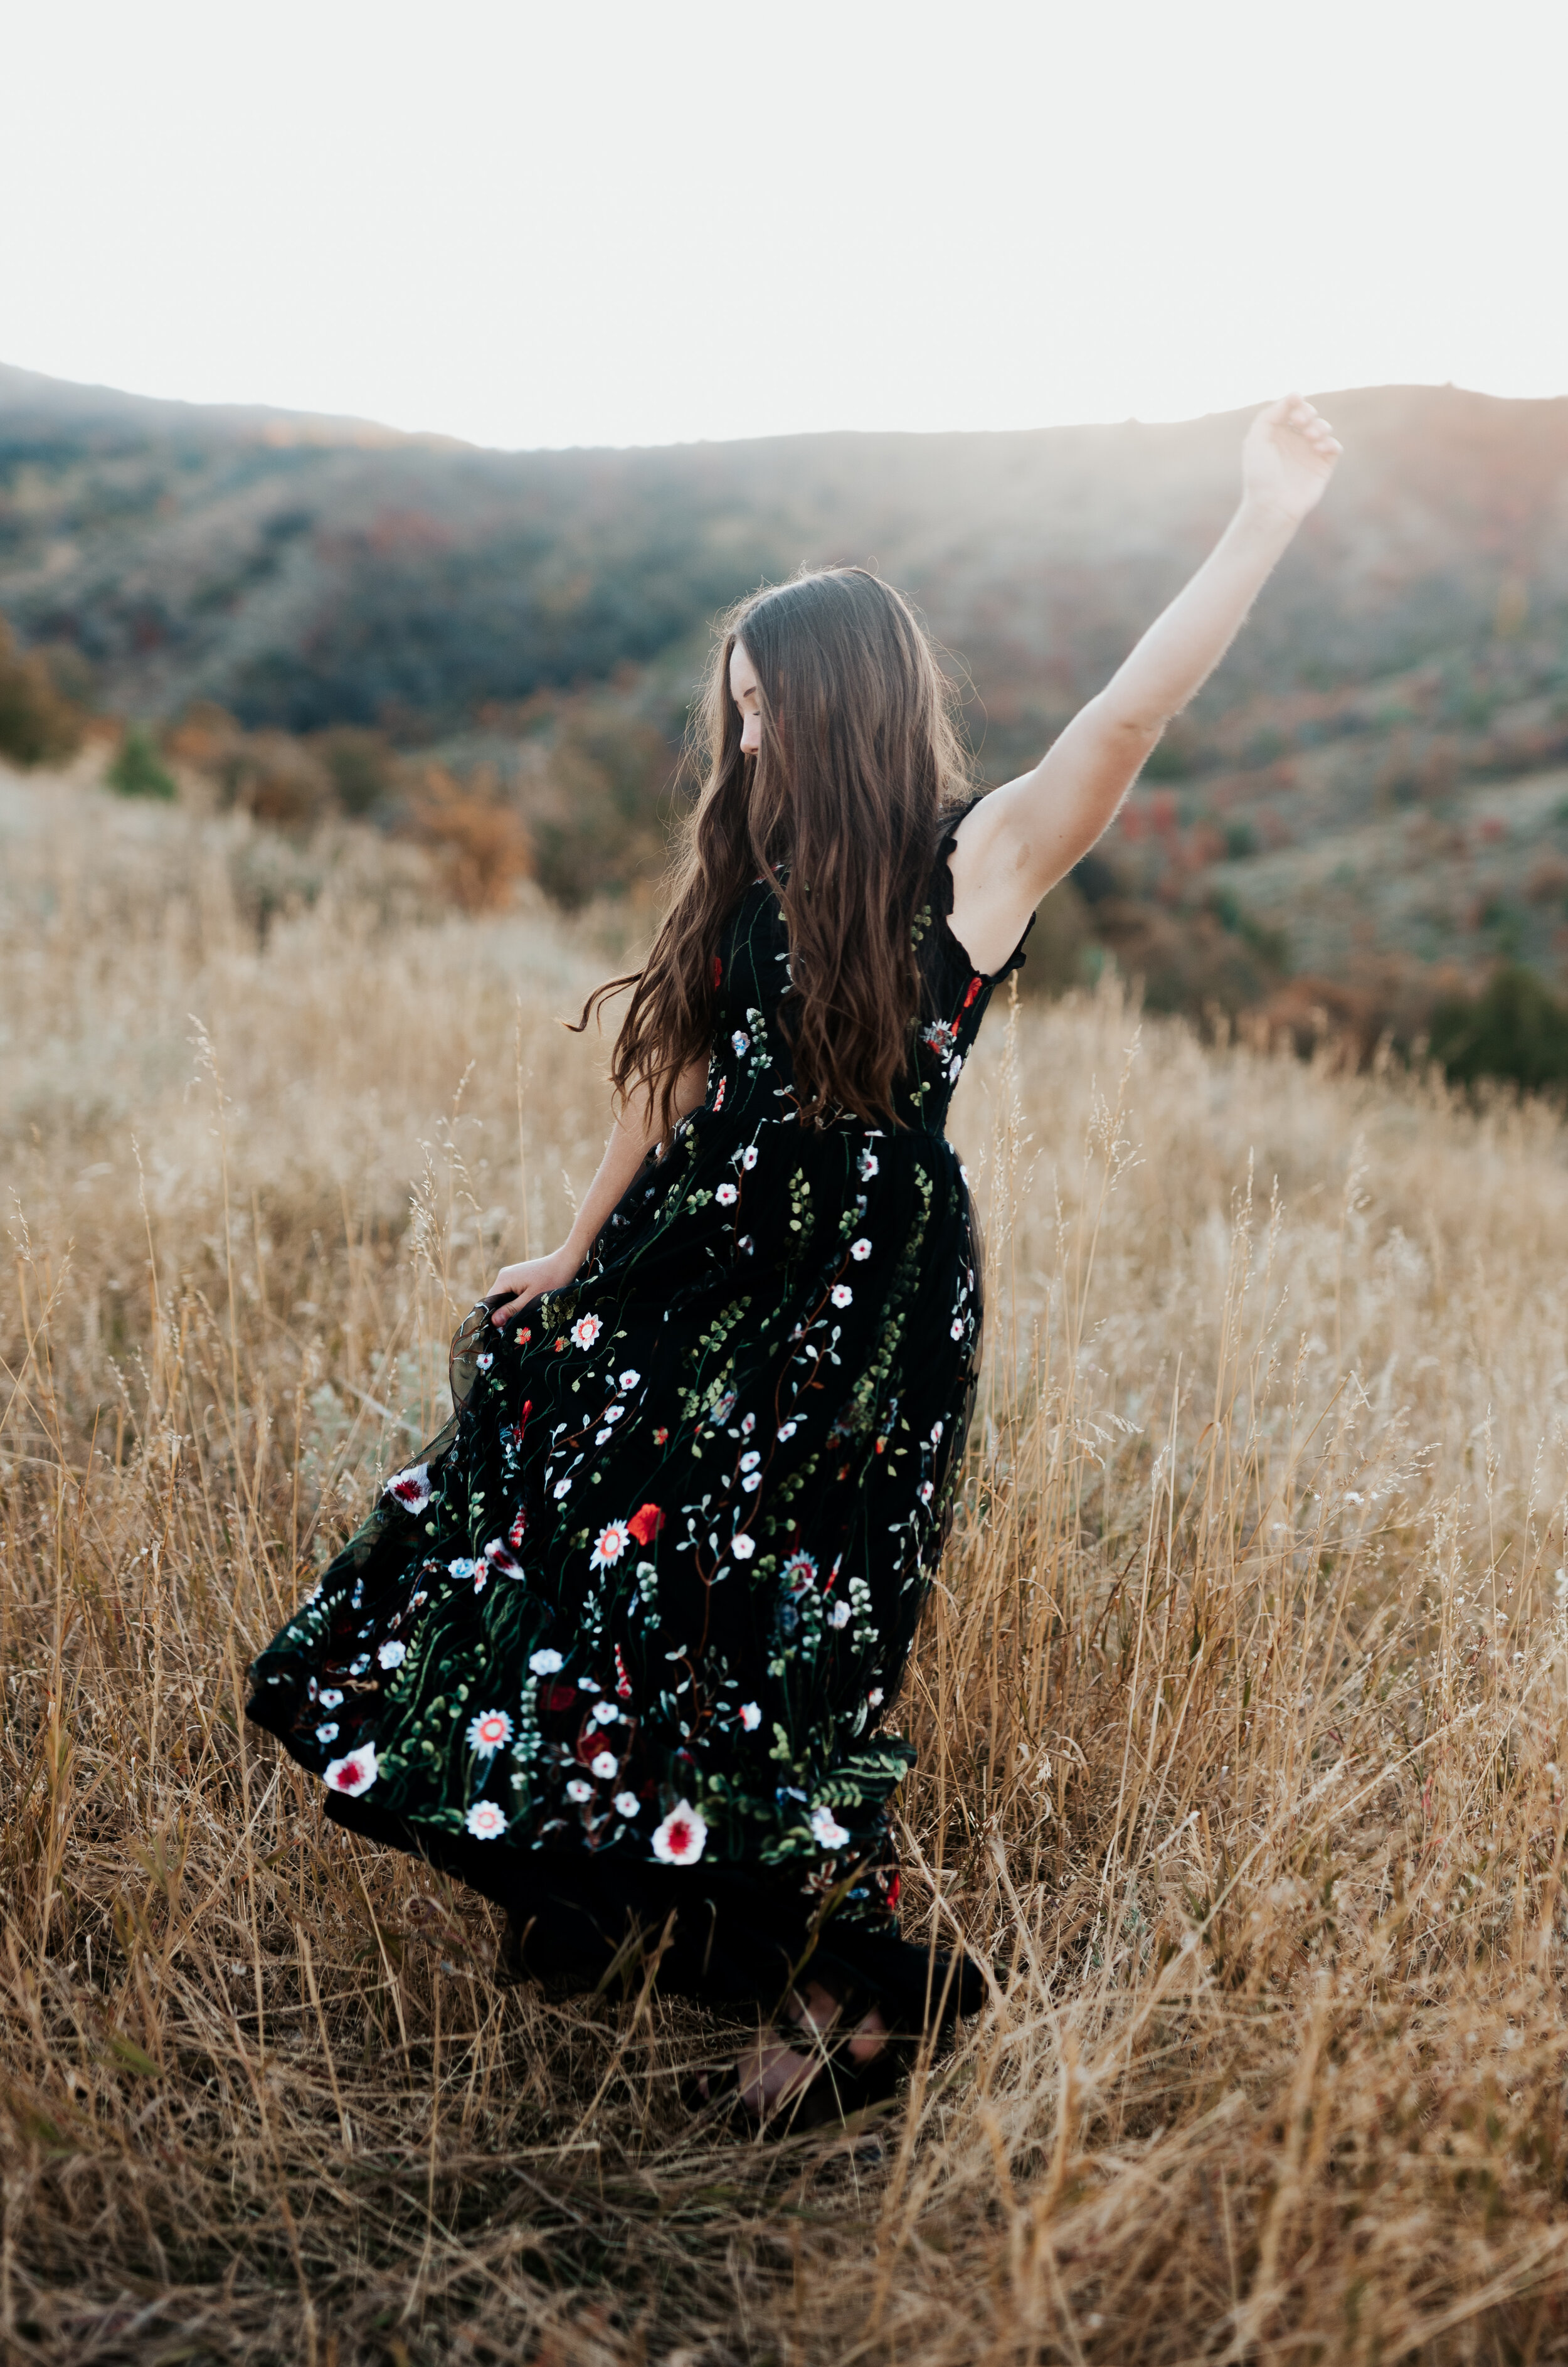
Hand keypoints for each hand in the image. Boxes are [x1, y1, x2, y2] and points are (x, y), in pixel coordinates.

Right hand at [486, 1244, 581, 1325]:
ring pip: (504, 1298)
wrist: (566, 1263)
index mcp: (504, 1279)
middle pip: (496, 1300)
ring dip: (510, 1309)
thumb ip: (512, 1310)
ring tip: (519, 1320)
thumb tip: (494, 1322)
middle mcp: (504, 1275)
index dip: (491, 1318)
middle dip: (502, 1314)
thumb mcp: (531, 1299)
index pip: (489, 1302)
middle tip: (511, 1329)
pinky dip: (516, 1302)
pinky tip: (525, 1310)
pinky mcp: (519, 1277)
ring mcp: (511, 1275)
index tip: (498, 1331)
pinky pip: (512, 1293)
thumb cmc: (551, 1280)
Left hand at [1241, 394, 1340, 525]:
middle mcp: (1294, 441)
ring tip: (1310, 436)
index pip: (1290, 409)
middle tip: (1301, 421)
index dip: (1294, 402)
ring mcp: (1309, 453)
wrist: (1271, 505)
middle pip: (1308, 415)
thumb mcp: (1256, 439)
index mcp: (1277, 434)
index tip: (1296, 400)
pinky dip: (1329, 443)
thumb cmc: (1260, 474)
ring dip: (1319, 426)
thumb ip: (1270, 414)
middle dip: (1307, 412)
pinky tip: (1318, 448)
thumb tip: (1294, 397)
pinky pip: (1334, 447)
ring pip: (1323, 428)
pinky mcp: (1323, 466)